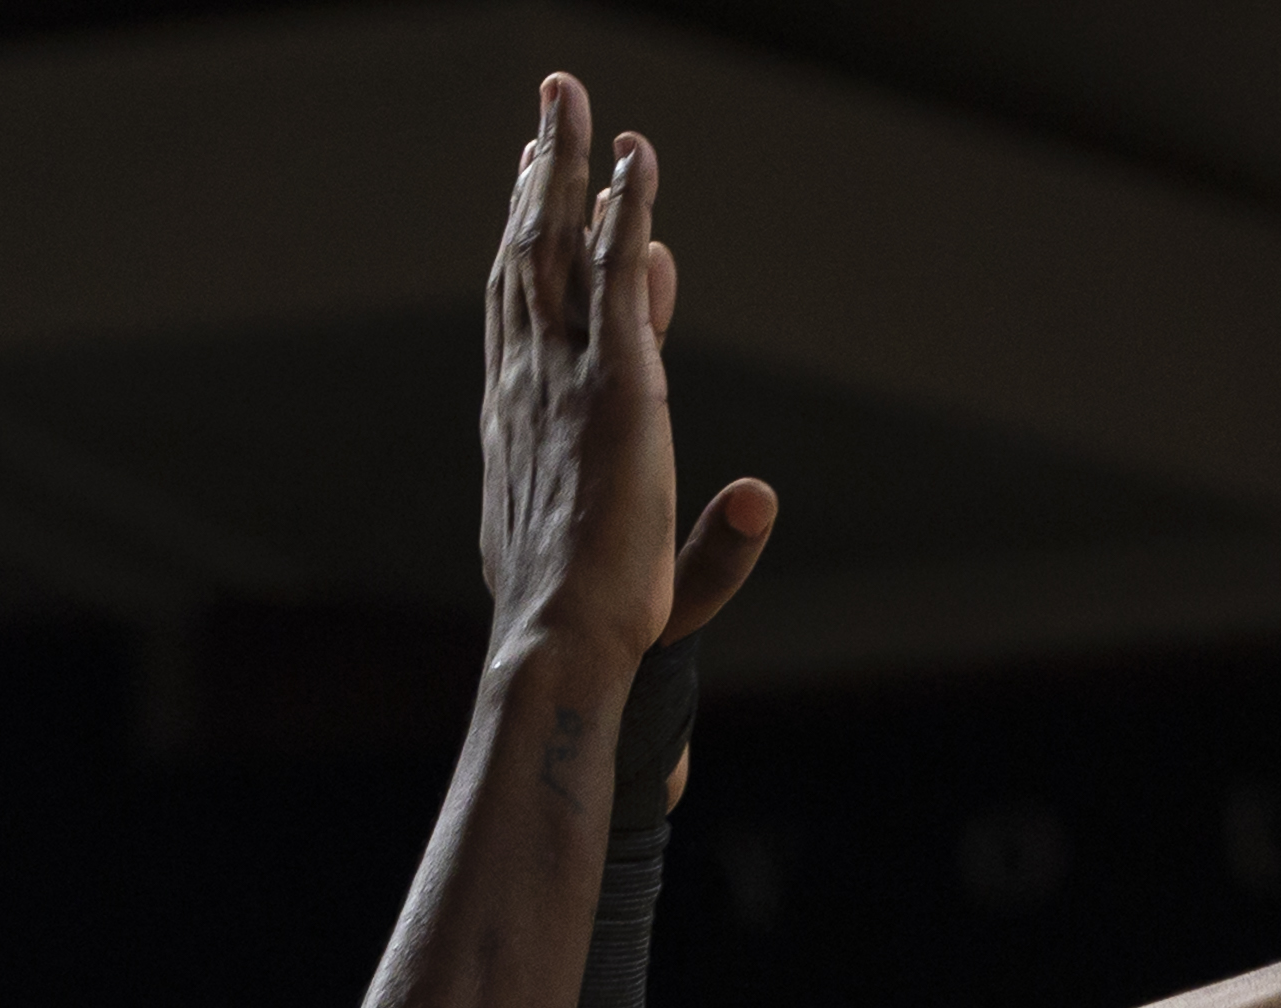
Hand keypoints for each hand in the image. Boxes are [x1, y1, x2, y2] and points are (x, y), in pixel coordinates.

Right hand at [479, 76, 691, 663]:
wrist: (565, 638)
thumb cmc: (591, 619)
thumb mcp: (631, 555)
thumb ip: (702, 518)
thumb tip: (761, 489)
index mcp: (520, 421)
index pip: (523, 314)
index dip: (527, 248)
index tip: (533, 196)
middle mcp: (531, 383)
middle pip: (529, 258)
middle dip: (536, 181)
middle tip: (546, 116)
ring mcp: (566, 376)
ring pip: (559, 245)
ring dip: (566, 163)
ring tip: (568, 96)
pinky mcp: (617, 382)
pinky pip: (617, 273)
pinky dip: (627, 210)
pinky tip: (635, 159)